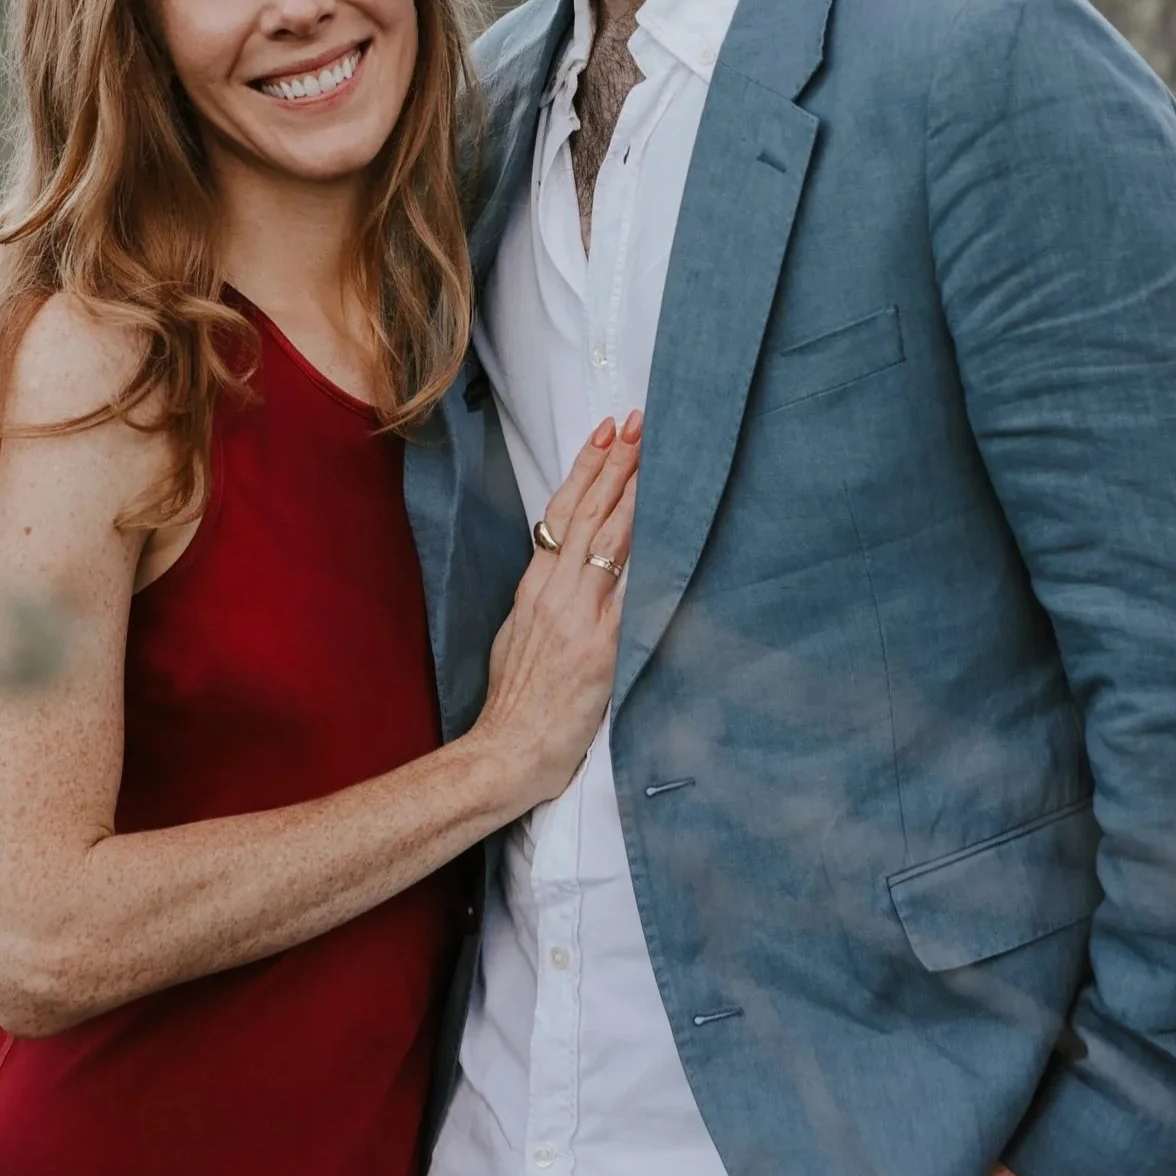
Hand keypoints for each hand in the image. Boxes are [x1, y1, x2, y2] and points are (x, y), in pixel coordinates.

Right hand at [468, 415, 640, 814]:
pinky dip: (649, 556)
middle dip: (614, 464)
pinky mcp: (600, 646)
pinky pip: (630, 591)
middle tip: (636, 422)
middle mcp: (554, 594)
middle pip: (587, 514)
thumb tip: (564, 583)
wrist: (506, 753)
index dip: (584, 472)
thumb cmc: (515, 705)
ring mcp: (578, 617)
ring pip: (607, 539)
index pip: (561, 515)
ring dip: (632, 492)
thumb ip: (544, 604)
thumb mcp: (520, 639)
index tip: (604, 435)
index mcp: (533, 590)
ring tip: (651, 452)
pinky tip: (669, 527)